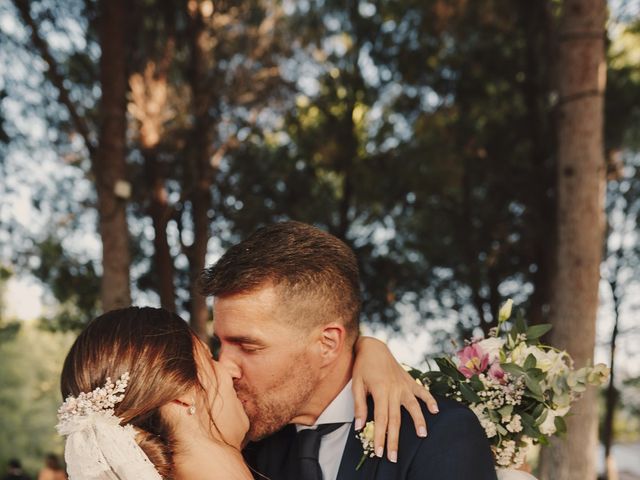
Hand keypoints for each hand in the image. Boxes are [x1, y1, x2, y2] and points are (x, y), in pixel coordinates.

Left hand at [352, 336, 438, 462]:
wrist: (373, 347)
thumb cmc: (363, 366)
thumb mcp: (356, 384)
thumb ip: (359, 406)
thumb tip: (359, 426)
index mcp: (380, 391)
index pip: (381, 419)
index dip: (380, 437)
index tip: (379, 452)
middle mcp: (394, 389)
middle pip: (396, 419)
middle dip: (394, 439)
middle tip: (394, 456)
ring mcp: (404, 385)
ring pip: (413, 406)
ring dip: (418, 420)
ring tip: (423, 435)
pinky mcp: (410, 381)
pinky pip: (422, 391)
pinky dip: (430, 400)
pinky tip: (435, 410)